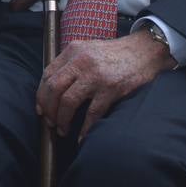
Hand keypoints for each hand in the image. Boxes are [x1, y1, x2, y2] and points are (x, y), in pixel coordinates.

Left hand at [35, 30, 174, 141]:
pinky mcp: (111, 88)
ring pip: (68, 101)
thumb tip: (53, 87)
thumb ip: (71, 63)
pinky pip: (92, 113)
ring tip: (62, 130)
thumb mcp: (88, 49)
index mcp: (73, 51)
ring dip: (62, 120)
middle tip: (50, 123)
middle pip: (54, 88)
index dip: (41, 95)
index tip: (41, 109)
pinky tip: (81, 136)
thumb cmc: (115, 54)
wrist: (145, 51)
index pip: (47, 75)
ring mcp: (96, 75)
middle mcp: (81, 61)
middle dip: (49, 110)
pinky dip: (84, 128)